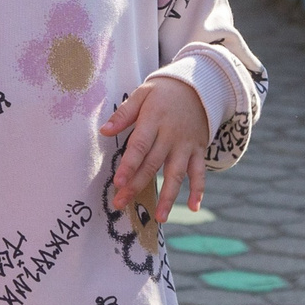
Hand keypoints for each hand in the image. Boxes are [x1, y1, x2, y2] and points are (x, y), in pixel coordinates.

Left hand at [102, 77, 211, 226]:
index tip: (118, 183)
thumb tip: (104, 131)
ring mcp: (186, 145)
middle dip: (137, 186)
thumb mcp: (142, 94)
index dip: (129, 165)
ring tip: (159, 218)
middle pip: (153, 164)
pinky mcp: (198, 151)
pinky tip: (194, 207)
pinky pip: (200, 172)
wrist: (199, 87)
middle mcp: (171, 136)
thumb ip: (124, 114)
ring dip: (169, 197)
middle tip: (121, 204)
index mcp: (154, 120)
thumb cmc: (164, 93)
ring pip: (177, 174)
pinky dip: (199, 190)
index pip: (139, 146)